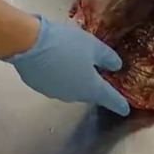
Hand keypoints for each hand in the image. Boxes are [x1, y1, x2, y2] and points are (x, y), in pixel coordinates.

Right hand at [4, 16, 130, 115]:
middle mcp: (74, 95)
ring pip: (71, 87)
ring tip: (74, 61)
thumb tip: (116, 67)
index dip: (119, 103)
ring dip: (75, 78)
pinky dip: (59, 75)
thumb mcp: (93, 45)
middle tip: (98, 72)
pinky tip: (55, 60)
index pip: (110, 99)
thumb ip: (108, 58)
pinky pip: (56, 82)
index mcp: (90, 87)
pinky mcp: (39, 87)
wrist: (28, 44)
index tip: (125, 109)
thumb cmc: (66, 44)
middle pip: (89, 92)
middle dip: (94, 85)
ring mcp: (55, 93)